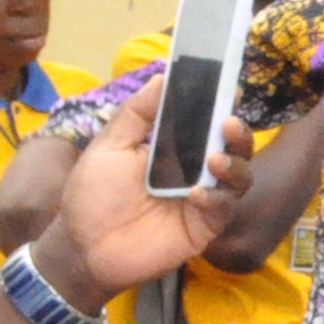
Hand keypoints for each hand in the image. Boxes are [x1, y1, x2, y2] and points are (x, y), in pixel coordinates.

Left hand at [35, 78, 251, 307]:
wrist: (83, 247)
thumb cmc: (93, 196)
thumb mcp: (109, 146)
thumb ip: (136, 113)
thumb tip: (162, 76)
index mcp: (174, 147)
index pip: (207, 122)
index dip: (222, 105)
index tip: (231, 88)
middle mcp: (195, 169)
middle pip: (233, 146)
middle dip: (238, 133)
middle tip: (228, 124)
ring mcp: (203, 198)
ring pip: (240, 176)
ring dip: (234, 164)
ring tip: (215, 160)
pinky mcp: (204, 226)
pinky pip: (225, 208)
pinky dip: (217, 198)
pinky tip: (196, 195)